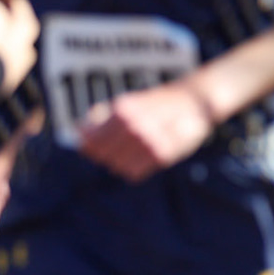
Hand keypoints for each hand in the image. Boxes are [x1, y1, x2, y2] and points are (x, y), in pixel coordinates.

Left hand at [77, 80, 214, 180]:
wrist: (195, 101)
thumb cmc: (157, 103)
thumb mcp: (129, 101)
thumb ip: (104, 116)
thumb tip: (78, 131)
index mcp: (122, 110)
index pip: (89, 140)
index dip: (87, 145)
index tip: (91, 146)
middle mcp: (133, 125)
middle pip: (101, 155)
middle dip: (104, 154)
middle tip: (115, 148)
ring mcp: (148, 140)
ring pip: (116, 166)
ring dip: (119, 162)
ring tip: (131, 152)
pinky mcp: (162, 154)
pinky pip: (133, 173)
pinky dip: (133, 169)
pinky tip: (142, 158)